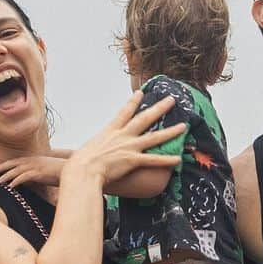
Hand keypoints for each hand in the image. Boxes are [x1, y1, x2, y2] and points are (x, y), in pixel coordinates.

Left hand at [0, 154, 65, 189]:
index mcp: (37, 159)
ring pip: (17, 170)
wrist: (74, 170)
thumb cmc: (63, 172)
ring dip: (6, 176)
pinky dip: (16, 181)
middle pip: (15, 163)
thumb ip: (40, 173)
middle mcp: (35, 160)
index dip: (8, 164)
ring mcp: (37, 166)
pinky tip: (10, 186)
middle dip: (3, 167)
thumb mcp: (49, 171)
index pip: (19, 160)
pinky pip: (24, 177)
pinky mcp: (40, 173)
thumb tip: (34, 178)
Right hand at [70, 93, 184, 189]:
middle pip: (144, 118)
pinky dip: (166, 160)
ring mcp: (129, 147)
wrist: (82, 171)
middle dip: (159, 108)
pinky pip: (153, 160)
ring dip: (170, 131)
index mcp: (110, 131)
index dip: (133, 101)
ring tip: (183, 126)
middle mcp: (122, 136)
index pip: (124, 112)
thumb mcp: (85, 150)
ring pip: (154, 137)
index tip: (141, 92)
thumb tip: (81, 152)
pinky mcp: (132, 160)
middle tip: (172, 99)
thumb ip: (91, 149)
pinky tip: (178, 159)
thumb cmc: (79, 164)